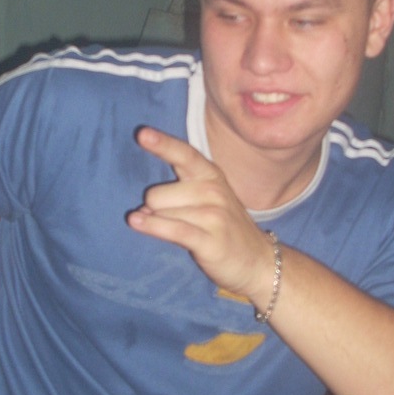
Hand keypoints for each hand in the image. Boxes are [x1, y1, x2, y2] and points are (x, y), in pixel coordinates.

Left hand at [127, 127, 273, 305]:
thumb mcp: (206, 200)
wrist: (258, 261)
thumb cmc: (224, 228)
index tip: (142, 134)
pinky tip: (135, 222)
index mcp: (211, 175)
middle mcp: (214, 190)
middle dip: (155, 210)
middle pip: (157, 194)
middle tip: (178, 221)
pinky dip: (151, 227)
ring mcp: (215, 215)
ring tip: (184, 233)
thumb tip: (140, 211)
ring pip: (161, 213)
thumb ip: (174, 196)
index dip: (163, 144)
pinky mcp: (211, 239)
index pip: (184, 155)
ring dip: (159, 225)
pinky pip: (171, 229)